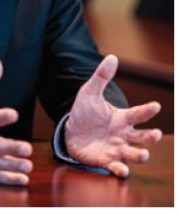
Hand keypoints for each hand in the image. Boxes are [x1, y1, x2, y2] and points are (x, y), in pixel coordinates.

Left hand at [65, 54, 162, 177]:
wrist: (71, 132)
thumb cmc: (85, 112)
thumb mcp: (90, 92)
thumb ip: (101, 77)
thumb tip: (112, 57)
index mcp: (121, 118)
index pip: (138, 114)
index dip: (147, 110)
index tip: (156, 105)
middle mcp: (123, 135)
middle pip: (141, 137)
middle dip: (150, 137)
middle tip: (155, 133)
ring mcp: (116, 149)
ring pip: (132, 154)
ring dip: (140, 155)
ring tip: (144, 154)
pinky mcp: (105, 160)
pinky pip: (115, 166)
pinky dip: (120, 169)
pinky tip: (121, 169)